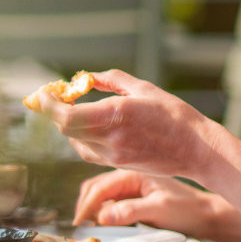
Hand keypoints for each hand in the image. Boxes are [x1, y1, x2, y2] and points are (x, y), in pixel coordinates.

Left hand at [27, 69, 227, 180]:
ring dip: (67, 125)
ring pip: (74, 141)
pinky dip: (80, 138)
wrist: (196, 150)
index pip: (66, 117)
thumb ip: (111, 79)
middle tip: (54, 97)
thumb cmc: (175, 115)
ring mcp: (113, 155)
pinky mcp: (117, 164)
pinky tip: (88, 126)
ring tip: (72, 108)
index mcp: (117, 115)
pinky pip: (87, 152)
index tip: (44, 93)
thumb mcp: (143, 88)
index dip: (49, 105)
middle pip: (65, 129)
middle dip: (55, 112)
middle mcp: (111, 138)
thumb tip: (86, 77)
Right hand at [73, 169, 223, 240]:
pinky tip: (101, 222)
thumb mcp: (159, 210)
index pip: (100, 187)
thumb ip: (130, 212)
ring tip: (87, 225)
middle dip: (85, 205)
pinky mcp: (133, 197)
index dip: (86, 206)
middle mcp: (128, 176)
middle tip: (79, 226)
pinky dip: (101, 211)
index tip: (78, 223)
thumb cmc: (186, 210)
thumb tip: (101, 217)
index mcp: (133, 174)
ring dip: (91, 208)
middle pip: (95, 187)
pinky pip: (110, 201)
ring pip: (100, 194)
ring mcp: (130, 186)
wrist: (205, 214)